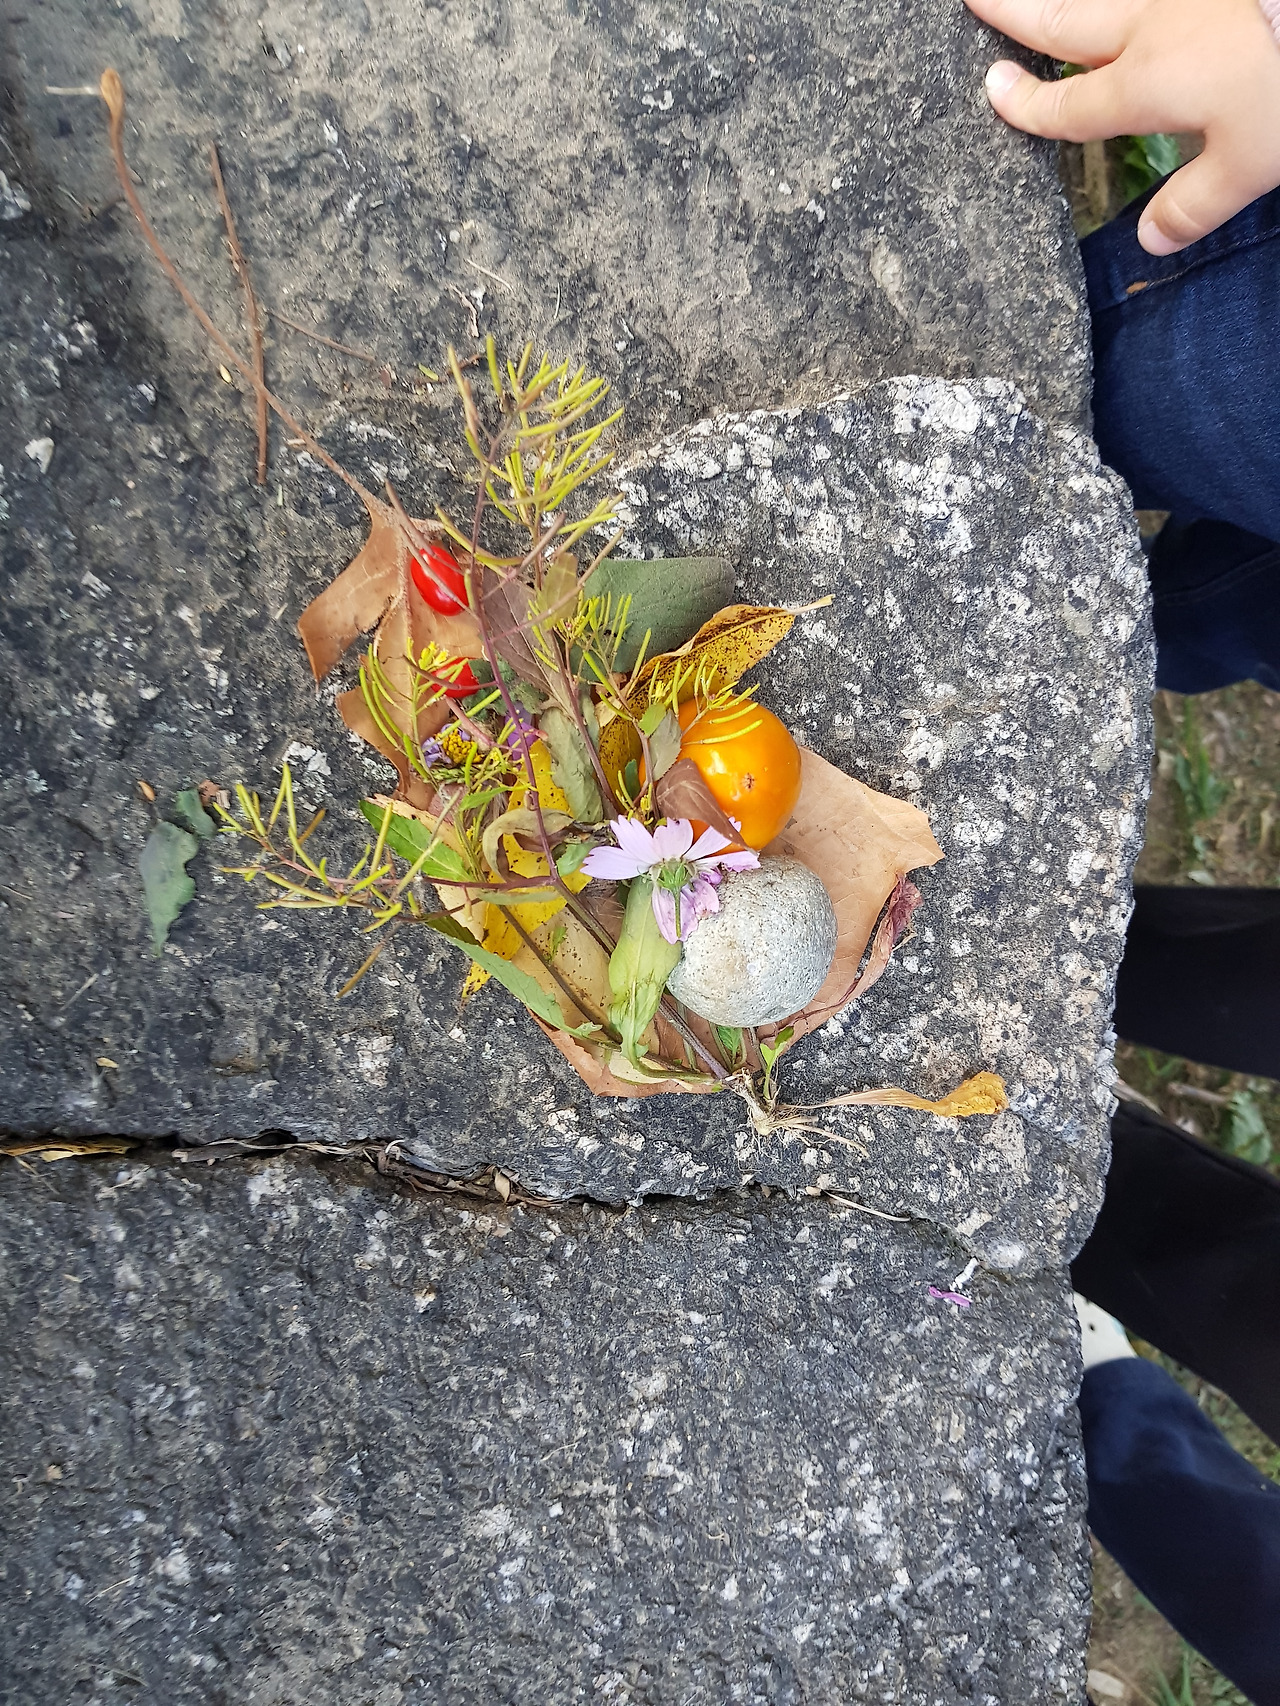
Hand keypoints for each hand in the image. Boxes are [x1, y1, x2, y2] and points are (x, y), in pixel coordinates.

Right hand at [961, 0, 1279, 253]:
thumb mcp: (1251, 164)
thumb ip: (1195, 204)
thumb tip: (1149, 242)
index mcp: (1145, 86)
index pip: (1069, 106)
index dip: (1027, 105)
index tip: (992, 91)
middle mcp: (1149, 28)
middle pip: (1065, 23)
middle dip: (1014, 14)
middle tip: (974, 0)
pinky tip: (1111, 0)